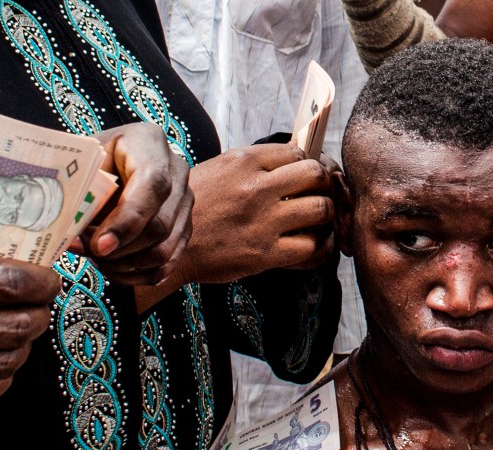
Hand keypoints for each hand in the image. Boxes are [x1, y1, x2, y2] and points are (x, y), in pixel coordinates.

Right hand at [0, 248, 58, 412]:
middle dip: (39, 315)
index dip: (42, 283)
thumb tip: (4, 262)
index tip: (49, 280)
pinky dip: (0, 381)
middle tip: (38, 308)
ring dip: (23, 347)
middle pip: (16, 325)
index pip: (7, 281)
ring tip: (19, 334)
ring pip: (5, 361)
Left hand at [83, 122, 193, 284]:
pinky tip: (111, 269)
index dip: (126, 221)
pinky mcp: (183, 229)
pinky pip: (166, 265)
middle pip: (160, 226)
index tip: (98, 246)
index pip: (152, 186)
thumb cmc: (93, 159)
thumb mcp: (83, 162)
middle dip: (119, 249)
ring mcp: (184, 203)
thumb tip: (71, 232)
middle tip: (84, 251)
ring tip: (95, 259)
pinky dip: (137, 275)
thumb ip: (81, 191)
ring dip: (125, 265)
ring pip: (164, 251)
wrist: (111, 160)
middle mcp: (177, 172)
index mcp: (150, 144)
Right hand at [179, 143, 335, 283]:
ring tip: (319, 221)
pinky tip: (316, 246)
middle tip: (322, 194)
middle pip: (316, 175)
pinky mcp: (264, 254)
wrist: (165, 246)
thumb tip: (292, 158)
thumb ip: (254, 164)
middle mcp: (256, 188)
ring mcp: (262, 222)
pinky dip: (321, 248)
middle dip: (326, 184)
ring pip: (321, 210)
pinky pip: (312, 248)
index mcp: (244, 162)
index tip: (311, 175)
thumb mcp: (219, 170)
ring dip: (327, 216)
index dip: (311, 163)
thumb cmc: (195, 207)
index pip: (298, 152)